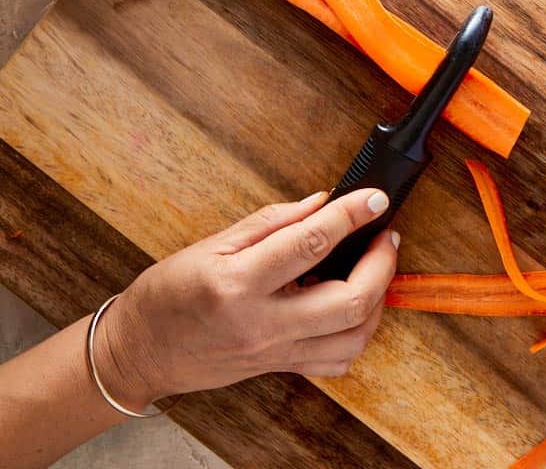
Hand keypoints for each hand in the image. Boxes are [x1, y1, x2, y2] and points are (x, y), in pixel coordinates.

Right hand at [91, 188, 399, 407]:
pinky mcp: (281, 368)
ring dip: (378, 300)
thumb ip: (272, 221)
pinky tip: (357, 306)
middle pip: (349, 300)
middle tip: (386, 236)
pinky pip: (338, 361)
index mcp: (239, 283)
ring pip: (353, 337)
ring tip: (377, 268)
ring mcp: (275, 351)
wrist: (139, 351)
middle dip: (381, 263)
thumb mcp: (211, 244)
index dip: (351, 215)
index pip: (311, 242)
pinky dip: (359, 333)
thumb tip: (322, 202)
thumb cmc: (168, 294)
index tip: (374, 198)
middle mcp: (263, 323)